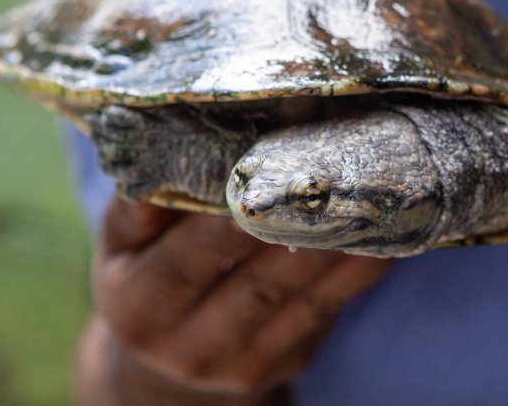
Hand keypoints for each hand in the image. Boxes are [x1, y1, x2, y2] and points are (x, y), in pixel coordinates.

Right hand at [76, 198, 393, 404]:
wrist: (168, 356)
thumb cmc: (145, 273)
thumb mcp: (125, 240)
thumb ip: (144, 202)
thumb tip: (179, 143)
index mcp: (138, 308)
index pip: (186, 263)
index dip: (225, 226)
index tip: (264, 181)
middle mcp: (187, 347)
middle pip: (254, 286)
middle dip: (297, 230)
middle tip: (331, 178)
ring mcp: (241, 364)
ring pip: (299, 301)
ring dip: (338, 249)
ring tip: (368, 200)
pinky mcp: (283, 362)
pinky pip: (323, 314)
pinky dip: (355, 275)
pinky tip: (381, 238)